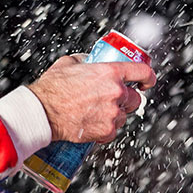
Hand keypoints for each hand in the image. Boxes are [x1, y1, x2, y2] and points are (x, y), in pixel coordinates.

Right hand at [27, 54, 156, 142]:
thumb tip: (90, 62)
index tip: (146, 82)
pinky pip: (114, 130)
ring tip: (96, 112)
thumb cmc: (53, 88)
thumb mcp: (69, 63)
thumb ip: (85, 61)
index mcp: (110, 72)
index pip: (142, 72)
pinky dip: (105, 129)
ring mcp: (112, 113)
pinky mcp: (107, 131)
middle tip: (112, 100)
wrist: (43, 112)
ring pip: (124, 115)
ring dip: (115, 114)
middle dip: (126, 99)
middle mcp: (115, 92)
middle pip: (135, 98)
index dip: (148, 77)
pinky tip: (92, 123)